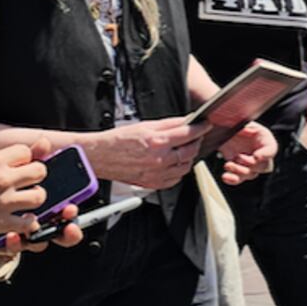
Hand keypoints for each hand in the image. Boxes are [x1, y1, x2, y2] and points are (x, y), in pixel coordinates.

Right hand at [0, 138, 82, 251]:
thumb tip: (9, 155)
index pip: (26, 151)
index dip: (25, 158)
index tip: (19, 165)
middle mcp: (3, 179)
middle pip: (40, 171)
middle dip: (36, 175)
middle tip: (28, 182)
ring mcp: (4, 202)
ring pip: (40, 196)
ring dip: (35, 198)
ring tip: (26, 200)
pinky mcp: (1, 223)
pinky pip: (29, 223)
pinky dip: (29, 222)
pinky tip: (22, 219)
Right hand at [89, 117, 208, 190]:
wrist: (101, 157)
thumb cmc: (118, 140)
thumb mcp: (145, 125)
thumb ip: (168, 124)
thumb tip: (185, 121)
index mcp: (157, 142)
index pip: (188, 134)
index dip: (200, 128)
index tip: (205, 125)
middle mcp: (159, 160)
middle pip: (190, 152)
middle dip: (196, 142)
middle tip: (196, 136)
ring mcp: (156, 174)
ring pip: (185, 167)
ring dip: (189, 157)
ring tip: (185, 149)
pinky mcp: (153, 184)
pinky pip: (175, 179)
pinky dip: (178, 171)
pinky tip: (174, 162)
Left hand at [218, 122, 276, 184]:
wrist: (225, 130)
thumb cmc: (237, 124)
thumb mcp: (241, 121)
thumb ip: (245, 125)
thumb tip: (247, 130)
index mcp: (265, 140)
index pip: (271, 150)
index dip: (265, 155)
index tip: (256, 156)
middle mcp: (260, 153)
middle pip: (263, 166)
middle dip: (251, 165)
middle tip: (239, 158)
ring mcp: (250, 164)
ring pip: (251, 174)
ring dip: (240, 172)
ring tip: (228, 164)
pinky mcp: (240, 169)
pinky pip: (239, 178)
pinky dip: (232, 179)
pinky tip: (225, 176)